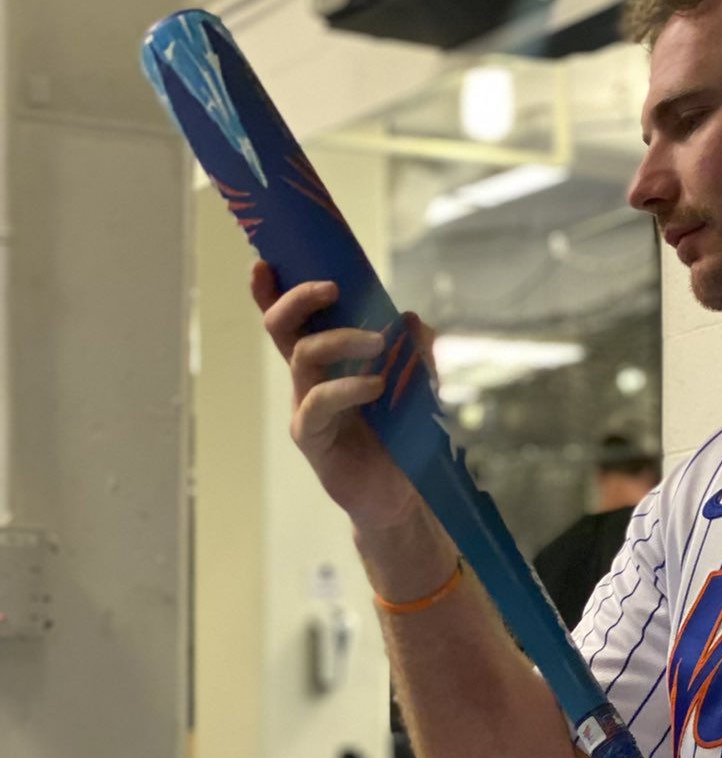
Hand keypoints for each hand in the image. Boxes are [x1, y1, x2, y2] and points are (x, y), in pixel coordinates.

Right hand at [252, 262, 430, 538]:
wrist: (400, 495)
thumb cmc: (402, 438)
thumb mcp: (420, 388)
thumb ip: (417, 353)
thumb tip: (412, 318)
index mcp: (327, 363)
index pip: (294, 320)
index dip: (274, 292)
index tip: (266, 262)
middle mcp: (309, 380)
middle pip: (283, 329)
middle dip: (298, 299)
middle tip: (331, 288)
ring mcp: (306, 408)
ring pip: (302, 358)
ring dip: (340, 340)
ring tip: (378, 343)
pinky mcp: (312, 438)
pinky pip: (317, 403)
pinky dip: (346, 387)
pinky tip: (374, 386)